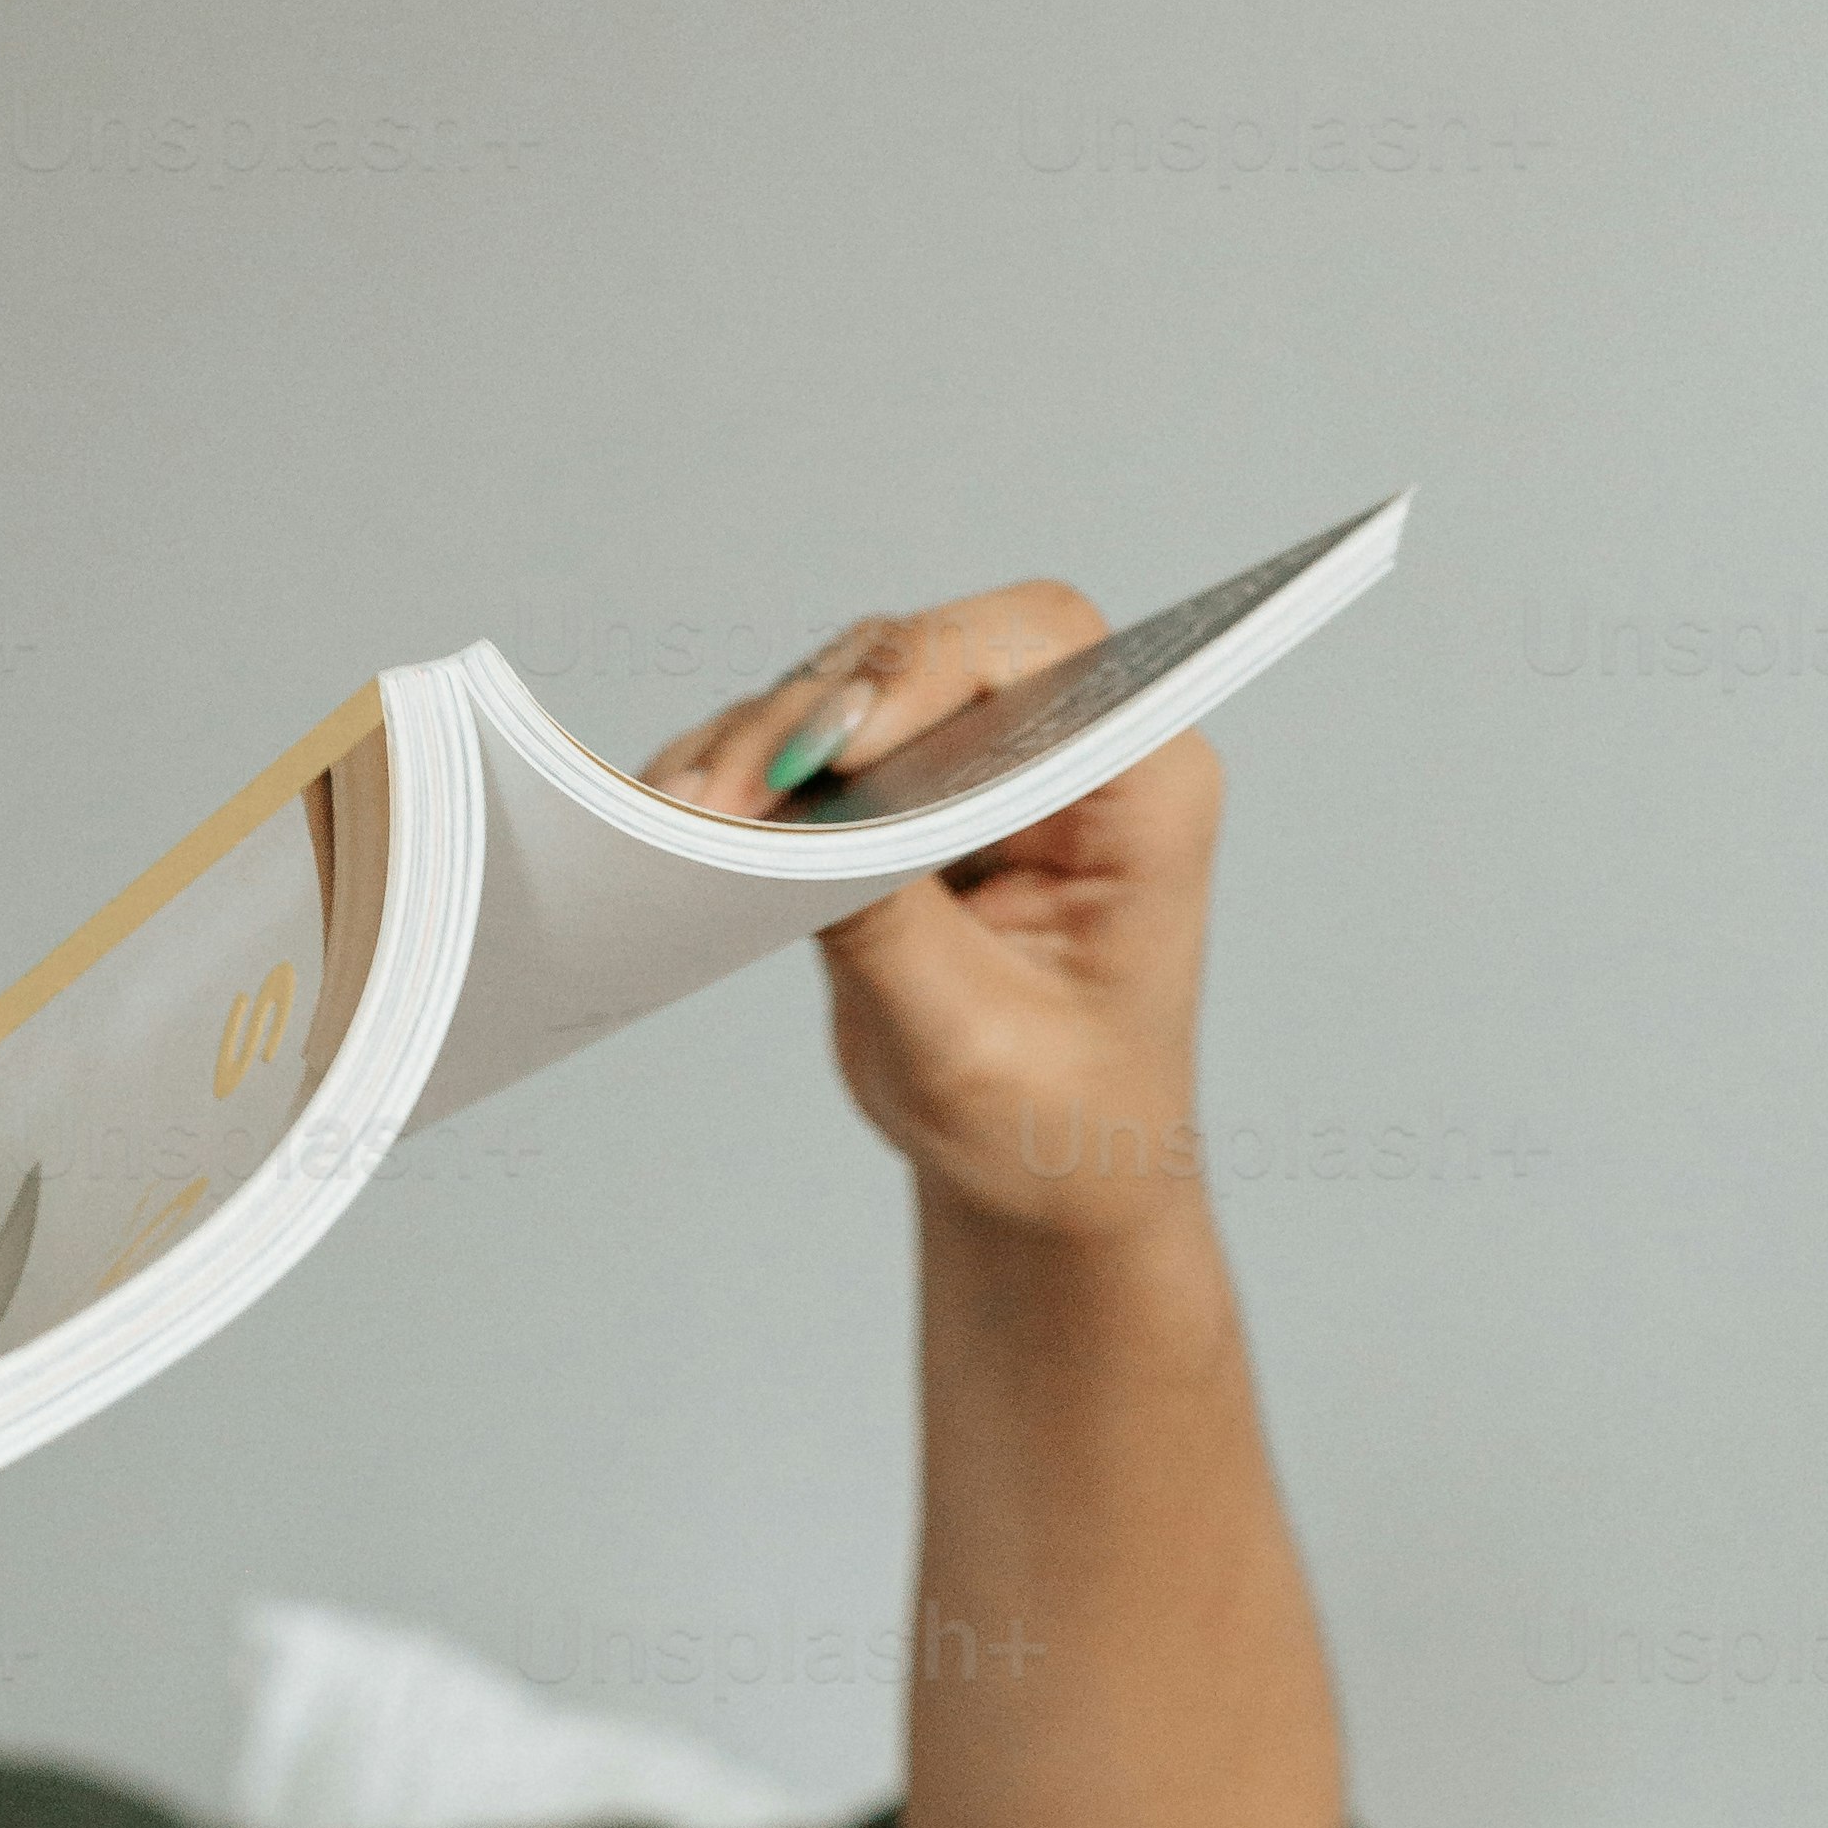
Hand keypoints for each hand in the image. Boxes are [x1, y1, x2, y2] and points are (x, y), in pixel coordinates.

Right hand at [641, 583, 1219, 1251]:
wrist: (1042, 1175)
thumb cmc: (1053, 1119)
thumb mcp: (968, 1040)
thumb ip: (886, 928)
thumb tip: (790, 819)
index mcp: (1144, 790)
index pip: (1044, 652)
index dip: (929, 670)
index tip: (835, 750)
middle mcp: (1068, 748)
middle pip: (929, 656)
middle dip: (815, 716)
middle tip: (721, 800)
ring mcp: (982, 759)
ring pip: (856, 688)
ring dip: (761, 742)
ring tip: (684, 814)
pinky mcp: (909, 792)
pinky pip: (817, 745)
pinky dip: (747, 773)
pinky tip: (684, 815)